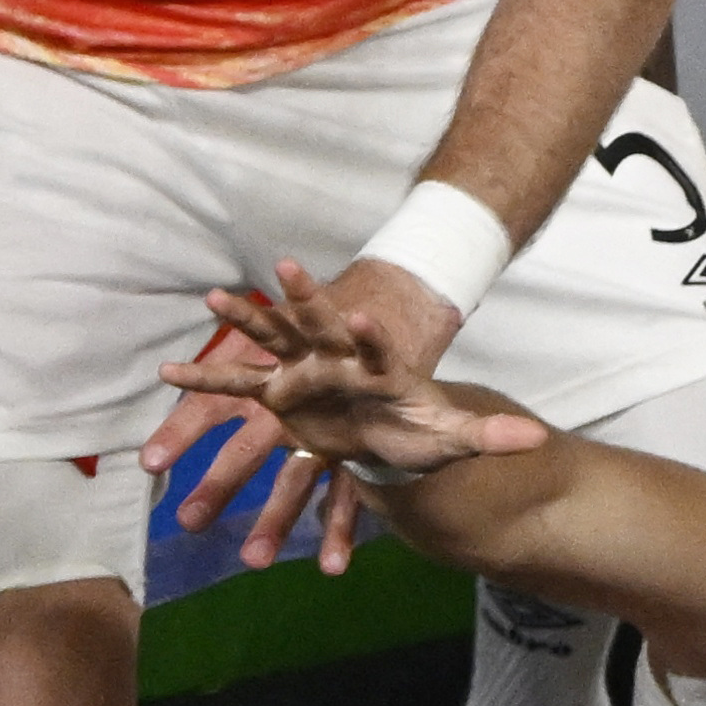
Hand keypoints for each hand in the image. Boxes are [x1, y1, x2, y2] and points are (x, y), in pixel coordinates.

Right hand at [134, 251, 461, 514]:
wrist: (385, 431)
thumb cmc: (416, 429)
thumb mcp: (451, 436)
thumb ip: (486, 435)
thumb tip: (537, 439)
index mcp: (379, 367)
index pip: (377, 345)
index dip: (369, 331)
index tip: (361, 312)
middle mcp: (337, 357)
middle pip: (318, 323)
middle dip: (302, 297)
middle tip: (288, 266)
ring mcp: (303, 369)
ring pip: (270, 338)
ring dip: (245, 319)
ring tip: (214, 296)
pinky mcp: (277, 391)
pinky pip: (236, 381)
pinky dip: (204, 380)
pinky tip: (167, 373)